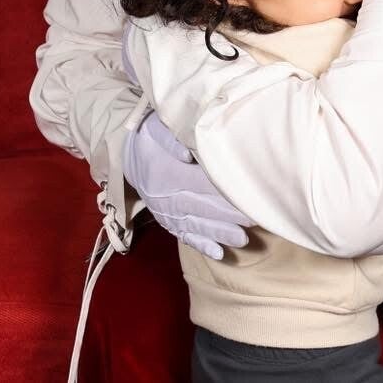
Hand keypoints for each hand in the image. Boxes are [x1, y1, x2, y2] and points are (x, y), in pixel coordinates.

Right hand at [123, 112, 252, 259]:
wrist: (126, 157)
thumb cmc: (149, 138)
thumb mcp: (157, 128)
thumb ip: (172, 139)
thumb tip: (188, 153)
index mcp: (170, 174)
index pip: (202, 184)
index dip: (225, 191)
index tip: (247, 197)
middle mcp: (169, 198)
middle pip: (204, 208)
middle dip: (230, 216)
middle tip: (256, 220)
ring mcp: (168, 214)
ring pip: (197, 226)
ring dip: (220, 234)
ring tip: (243, 240)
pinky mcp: (168, 222)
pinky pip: (185, 237)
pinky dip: (201, 246)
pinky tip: (219, 254)